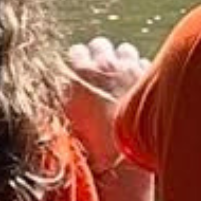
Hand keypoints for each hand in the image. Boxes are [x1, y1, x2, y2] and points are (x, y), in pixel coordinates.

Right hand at [62, 37, 148, 171]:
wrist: (125, 156)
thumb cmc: (92, 143)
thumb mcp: (65, 122)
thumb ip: (60, 102)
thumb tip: (51, 99)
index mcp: (79, 74)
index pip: (75, 52)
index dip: (78, 62)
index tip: (80, 72)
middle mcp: (104, 66)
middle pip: (99, 45)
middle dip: (100, 55)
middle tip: (100, 72)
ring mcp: (129, 68)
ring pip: (124, 49)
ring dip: (121, 59)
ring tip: (121, 76)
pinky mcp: (148, 77)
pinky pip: (143, 63)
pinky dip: (140, 70)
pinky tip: (138, 83)